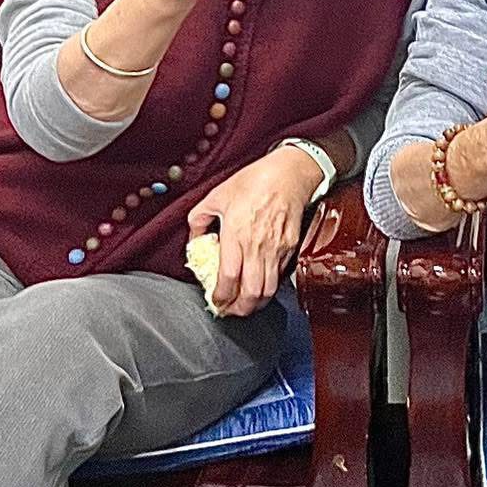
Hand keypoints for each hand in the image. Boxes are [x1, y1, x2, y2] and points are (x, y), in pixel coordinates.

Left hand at [187, 147, 321, 316]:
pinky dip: (270, 287)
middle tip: (230, 311)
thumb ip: (199, 219)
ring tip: (245, 306)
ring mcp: (277, 249)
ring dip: (255, 304)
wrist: (287, 174)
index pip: (229, 277)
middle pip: (251, 293)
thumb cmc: (254, 181)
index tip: (215, 302)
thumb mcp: (216, 195)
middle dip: (239, 309)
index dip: (221, 297)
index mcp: (236, 234)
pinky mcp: (290, 248)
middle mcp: (258, 246)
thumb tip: (196, 239)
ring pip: (268, 290)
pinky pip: (280, 276)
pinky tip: (260, 286)